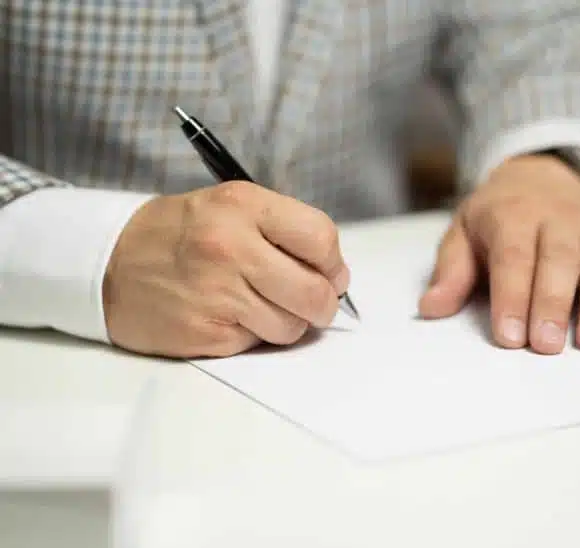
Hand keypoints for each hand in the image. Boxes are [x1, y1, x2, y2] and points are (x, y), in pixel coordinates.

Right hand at [103, 181, 349, 357]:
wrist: (107, 263)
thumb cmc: (178, 233)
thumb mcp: (230, 206)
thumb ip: (283, 231)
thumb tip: (333, 273)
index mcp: (243, 207)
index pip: (321, 238)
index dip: (333, 263)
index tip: (329, 272)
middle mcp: (231, 248)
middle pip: (315, 293)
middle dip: (322, 304)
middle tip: (310, 301)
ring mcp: (217, 294)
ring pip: (292, 327)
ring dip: (287, 322)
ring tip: (260, 305)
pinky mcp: (205, 334)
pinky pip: (258, 344)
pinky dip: (253, 335)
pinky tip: (230, 316)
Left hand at [419, 154, 579, 353]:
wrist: (543, 176)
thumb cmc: (498, 215)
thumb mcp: (464, 232)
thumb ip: (451, 272)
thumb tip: (430, 308)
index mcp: (512, 216)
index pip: (512, 258)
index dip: (511, 297)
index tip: (509, 336)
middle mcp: (556, 221)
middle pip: (558, 261)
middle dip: (552, 304)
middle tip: (546, 346)